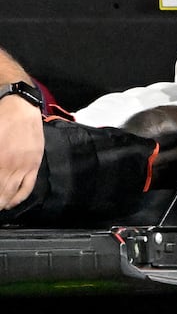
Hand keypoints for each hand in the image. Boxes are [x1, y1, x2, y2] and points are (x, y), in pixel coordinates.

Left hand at [0, 93, 43, 209]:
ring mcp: (25, 165)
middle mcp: (12, 166)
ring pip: (14, 193)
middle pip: (2, 193)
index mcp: (0, 161)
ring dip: (4, 203)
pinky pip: (29, 186)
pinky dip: (19, 197)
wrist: (20, 106)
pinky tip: (12, 202)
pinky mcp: (35, 162)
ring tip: (0, 206)